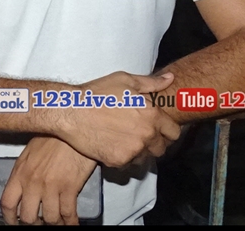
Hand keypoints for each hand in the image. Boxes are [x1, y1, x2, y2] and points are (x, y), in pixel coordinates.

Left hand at [2, 137, 96, 224]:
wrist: (72, 127)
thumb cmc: (53, 136)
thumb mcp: (29, 153)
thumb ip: (24, 172)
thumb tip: (21, 188)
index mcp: (20, 172)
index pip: (7, 203)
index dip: (9, 218)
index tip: (13, 223)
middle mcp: (33, 182)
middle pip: (28, 216)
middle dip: (34, 223)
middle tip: (39, 222)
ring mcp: (51, 186)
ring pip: (50, 219)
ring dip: (54, 223)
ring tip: (57, 221)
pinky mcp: (70, 188)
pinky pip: (68, 214)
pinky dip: (70, 222)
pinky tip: (72, 223)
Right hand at [54, 71, 179, 167]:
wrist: (70, 111)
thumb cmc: (96, 93)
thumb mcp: (124, 80)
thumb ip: (151, 83)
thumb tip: (170, 79)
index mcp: (152, 115)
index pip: (174, 132)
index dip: (167, 130)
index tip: (157, 128)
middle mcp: (147, 135)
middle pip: (162, 148)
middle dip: (154, 142)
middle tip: (139, 134)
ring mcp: (133, 150)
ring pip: (145, 158)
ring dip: (139, 151)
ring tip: (124, 140)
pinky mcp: (119, 161)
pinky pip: (128, 164)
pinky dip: (123, 157)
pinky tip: (112, 144)